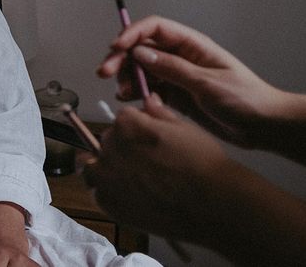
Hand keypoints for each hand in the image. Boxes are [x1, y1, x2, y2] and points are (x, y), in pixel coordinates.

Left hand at [84, 93, 237, 242]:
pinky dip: (107, 192)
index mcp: (127, 123)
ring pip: (92, 165)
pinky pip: (97, 192)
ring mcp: (106, 176)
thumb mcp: (183, 127)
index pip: (122, 118)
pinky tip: (128, 195)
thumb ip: (158, 113)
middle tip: (143, 161)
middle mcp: (111, 147)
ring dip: (105, 168)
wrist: (212, 205)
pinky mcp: (108, 203)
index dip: (135, 127)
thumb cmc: (202, 163)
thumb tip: (148, 100)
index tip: (146, 138)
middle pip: (107, 140)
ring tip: (128, 177)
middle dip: (121, 147)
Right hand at [97, 15, 283, 146]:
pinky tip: (134, 103)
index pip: (155, 28)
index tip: (116, 48)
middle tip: (104, 72)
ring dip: (128, 78)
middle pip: (142, 48)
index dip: (132, 33)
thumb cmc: (246, 99)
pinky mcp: (177, 96)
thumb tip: (140, 54)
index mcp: (192, 45)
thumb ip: (173, 69)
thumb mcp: (208, 83)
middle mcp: (181, 56)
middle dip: (121, 58)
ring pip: (142, 70)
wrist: (265, 126)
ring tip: (122, 94)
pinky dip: (138, 94)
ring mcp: (177, 76)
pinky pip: (150, 90)